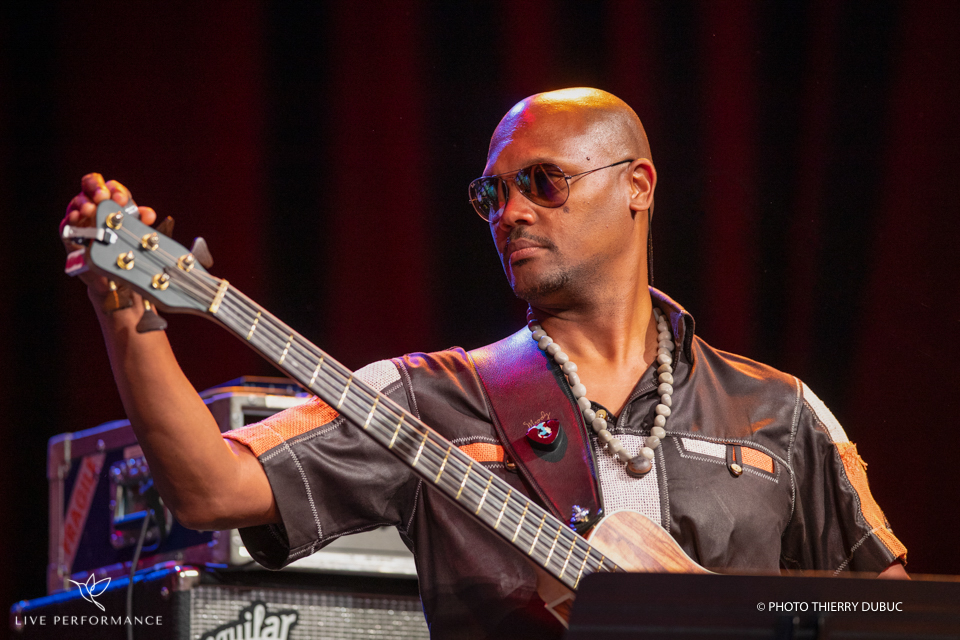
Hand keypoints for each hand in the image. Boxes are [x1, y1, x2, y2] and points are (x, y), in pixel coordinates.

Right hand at [61, 173, 157, 304]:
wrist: (110, 271)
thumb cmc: (121, 244)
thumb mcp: (133, 231)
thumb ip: (140, 221)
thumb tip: (148, 214)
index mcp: (111, 201)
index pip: (110, 186)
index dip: (116, 190)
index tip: (121, 199)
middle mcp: (94, 204)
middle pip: (90, 184)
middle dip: (96, 189)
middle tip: (102, 197)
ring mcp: (80, 216)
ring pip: (77, 202)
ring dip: (84, 204)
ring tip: (90, 210)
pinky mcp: (70, 231)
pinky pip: (67, 222)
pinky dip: (72, 218)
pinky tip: (77, 217)